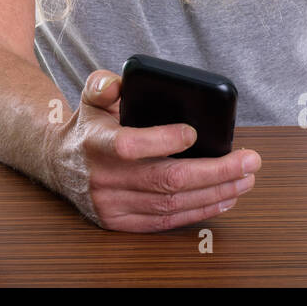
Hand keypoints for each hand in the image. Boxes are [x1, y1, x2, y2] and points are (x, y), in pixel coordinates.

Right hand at [45, 69, 261, 231]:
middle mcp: (102, 179)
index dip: (164, 141)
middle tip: (249, 160)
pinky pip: (165, 222)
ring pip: (172, 204)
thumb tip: (120, 82)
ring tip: (245, 179)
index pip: (130, 145)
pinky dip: (199, 211)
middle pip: (166, 180)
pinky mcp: (120, 223)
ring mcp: (111, 205)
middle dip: (215, 171)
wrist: (58, 165)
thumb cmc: (87, 128)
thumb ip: (104, 84)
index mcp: (94, 143)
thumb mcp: (90, 97)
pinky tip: (224, 198)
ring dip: (215, 193)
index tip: (194, 132)